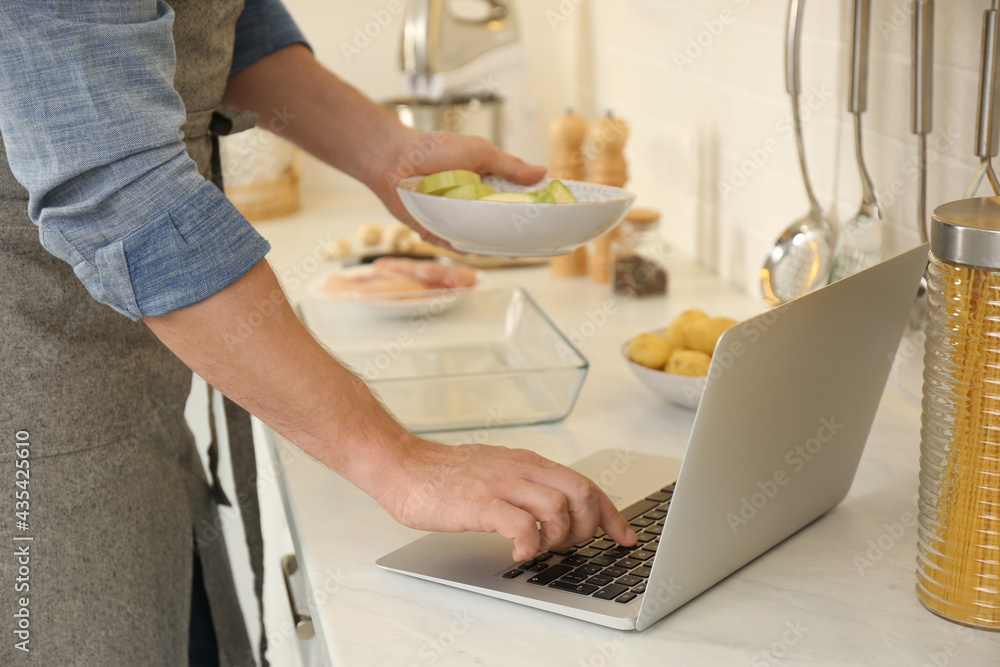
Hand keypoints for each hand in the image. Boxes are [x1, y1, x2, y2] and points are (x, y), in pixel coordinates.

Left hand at [371, 128, 546, 246]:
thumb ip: (510, 166)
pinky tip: (480, 247)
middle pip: (503, 228)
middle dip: (519, 236)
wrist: (395, 159)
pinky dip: (469, 248)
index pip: (518, 204)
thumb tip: (542, 172)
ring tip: (512, 247)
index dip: (534, 213)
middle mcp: (476, 206)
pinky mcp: (440, 233)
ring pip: (484, 241)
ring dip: (496, 245)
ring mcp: (459, 221)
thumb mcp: (480, 152)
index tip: (553, 219)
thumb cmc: (435, 150)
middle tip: (535, 241)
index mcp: (490, 186)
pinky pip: (459, 247)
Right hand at [375, 438, 636, 561]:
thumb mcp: (497, 473)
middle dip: (589, 527)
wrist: (403, 465)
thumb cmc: (444, 475)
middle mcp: (522, 469)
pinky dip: (530, 545)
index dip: (611, 514)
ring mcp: (502, 484)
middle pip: (582, 493)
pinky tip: (518, 554)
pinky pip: (523, 526)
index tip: (624, 536)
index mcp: (528, 462)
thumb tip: (555, 511)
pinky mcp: (481, 503)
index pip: (585, 484)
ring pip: (559, 508)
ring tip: (540, 549)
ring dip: (560, 537)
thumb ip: (526, 487)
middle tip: (570, 546)